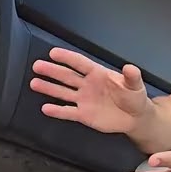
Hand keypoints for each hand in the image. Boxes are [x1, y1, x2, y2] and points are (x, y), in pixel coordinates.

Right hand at [30, 47, 153, 134]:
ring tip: (34, 83)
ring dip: (49, 88)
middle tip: (37, 66)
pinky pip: (68, 112)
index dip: (67, 58)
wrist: (135, 118)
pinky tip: (45, 107)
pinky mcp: (84, 115)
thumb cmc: (135, 97)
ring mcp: (84, 100)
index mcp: (98, 74)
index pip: (80, 64)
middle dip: (52, 71)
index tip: (53, 53)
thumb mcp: (136, 85)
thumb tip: (130, 67)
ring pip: (63, 92)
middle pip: (67, 76)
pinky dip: (57, 111)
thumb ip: (131, 77)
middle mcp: (87, 85)